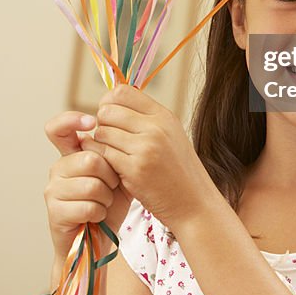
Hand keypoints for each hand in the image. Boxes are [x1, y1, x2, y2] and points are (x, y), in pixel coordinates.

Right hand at [44, 111, 133, 263]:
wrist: (101, 237)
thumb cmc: (112, 201)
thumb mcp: (119, 171)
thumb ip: (116, 150)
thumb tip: (121, 127)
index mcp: (72, 154)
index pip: (59, 128)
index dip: (71, 120)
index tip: (91, 122)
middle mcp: (59, 167)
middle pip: (90, 159)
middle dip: (110, 176)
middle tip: (111, 187)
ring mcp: (53, 189)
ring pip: (91, 184)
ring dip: (106, 197)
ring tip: (104, 202)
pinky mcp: (55, 212)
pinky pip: (87, 206)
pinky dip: (99, 213)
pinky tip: (97, 216)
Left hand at [80, 84, 213, 232]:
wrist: (194, 202)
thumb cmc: (179, 170)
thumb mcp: (170, 134)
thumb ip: (146, 118)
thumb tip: (114, 100)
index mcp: (164, 115)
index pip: (122, 91)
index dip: (109, 102)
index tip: (110, 116)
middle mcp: (155, 127)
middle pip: (107, 110)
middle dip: (102, 123)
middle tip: (109, 138)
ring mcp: (145, 148)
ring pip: (102, 133)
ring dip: (101, 144)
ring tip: (113, 154)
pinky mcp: (134, 170)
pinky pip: (103, 155)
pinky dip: (103, 160)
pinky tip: (113, 168)